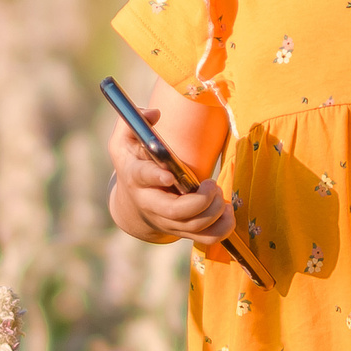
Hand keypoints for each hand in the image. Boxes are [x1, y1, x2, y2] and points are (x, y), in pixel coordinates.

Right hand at [106, 108, 234, 245]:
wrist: (133, 205)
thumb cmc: (134, 164)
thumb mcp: (124, 140)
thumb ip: (133, 120)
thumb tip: (154, 114)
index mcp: (137, 177)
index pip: (144, 178)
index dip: (156, 177)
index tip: (169, 174)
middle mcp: (153, 204)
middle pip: (175, 212)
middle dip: (199, 200)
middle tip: (210, 184)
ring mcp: (169, 222)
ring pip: (195, 227)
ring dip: (215, 211)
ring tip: (218, 192)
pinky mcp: (185, 231)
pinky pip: (208, 237)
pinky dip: (223, 227)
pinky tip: (226, 208)